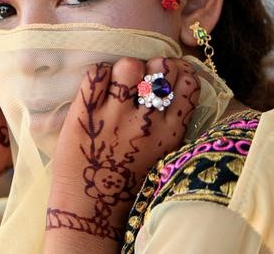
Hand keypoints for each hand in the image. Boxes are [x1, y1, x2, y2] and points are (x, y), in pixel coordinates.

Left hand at [45, 57, 200, 248]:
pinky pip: (96, 73)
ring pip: (129, 66)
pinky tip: (98, 88)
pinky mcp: (85, 114)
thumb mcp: (162, 154)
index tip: (167, 76)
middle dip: (153, 66)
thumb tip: (172, 82)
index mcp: (171, 133)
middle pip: (161, 68)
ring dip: (124, 69)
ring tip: (118, 83)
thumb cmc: (126, 180)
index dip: (177, 72)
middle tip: (141, 80)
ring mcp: (115, 117)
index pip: (188, 84)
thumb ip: (169, 122)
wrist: (90, 208)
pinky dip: (98, 74)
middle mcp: (146, 122)